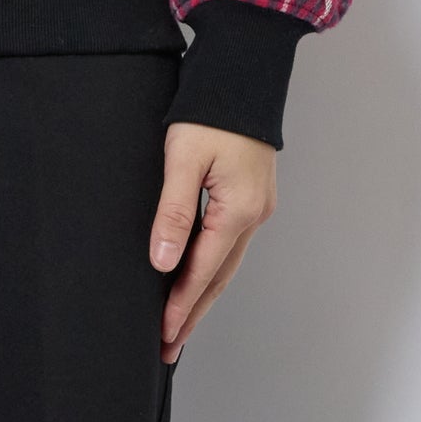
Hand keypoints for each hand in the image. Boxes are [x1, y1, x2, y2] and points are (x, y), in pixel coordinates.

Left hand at [149, 121, 277, 363]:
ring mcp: (256, 206)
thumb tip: (164, 261)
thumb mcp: (183, 159)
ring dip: (203, 294)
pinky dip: (212, 268)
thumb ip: (173, 212)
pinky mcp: (251, 196)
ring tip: (180, 324)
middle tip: (171, 347)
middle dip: (193, 313)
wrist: (242, 74)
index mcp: (238, 209)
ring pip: (226, 263)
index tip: (163, 335)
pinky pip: (229, 244)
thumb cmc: (210, 111)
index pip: (203, 271)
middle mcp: (253, 214)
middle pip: (219, 277)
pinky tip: (197, 278)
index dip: (181, 305)